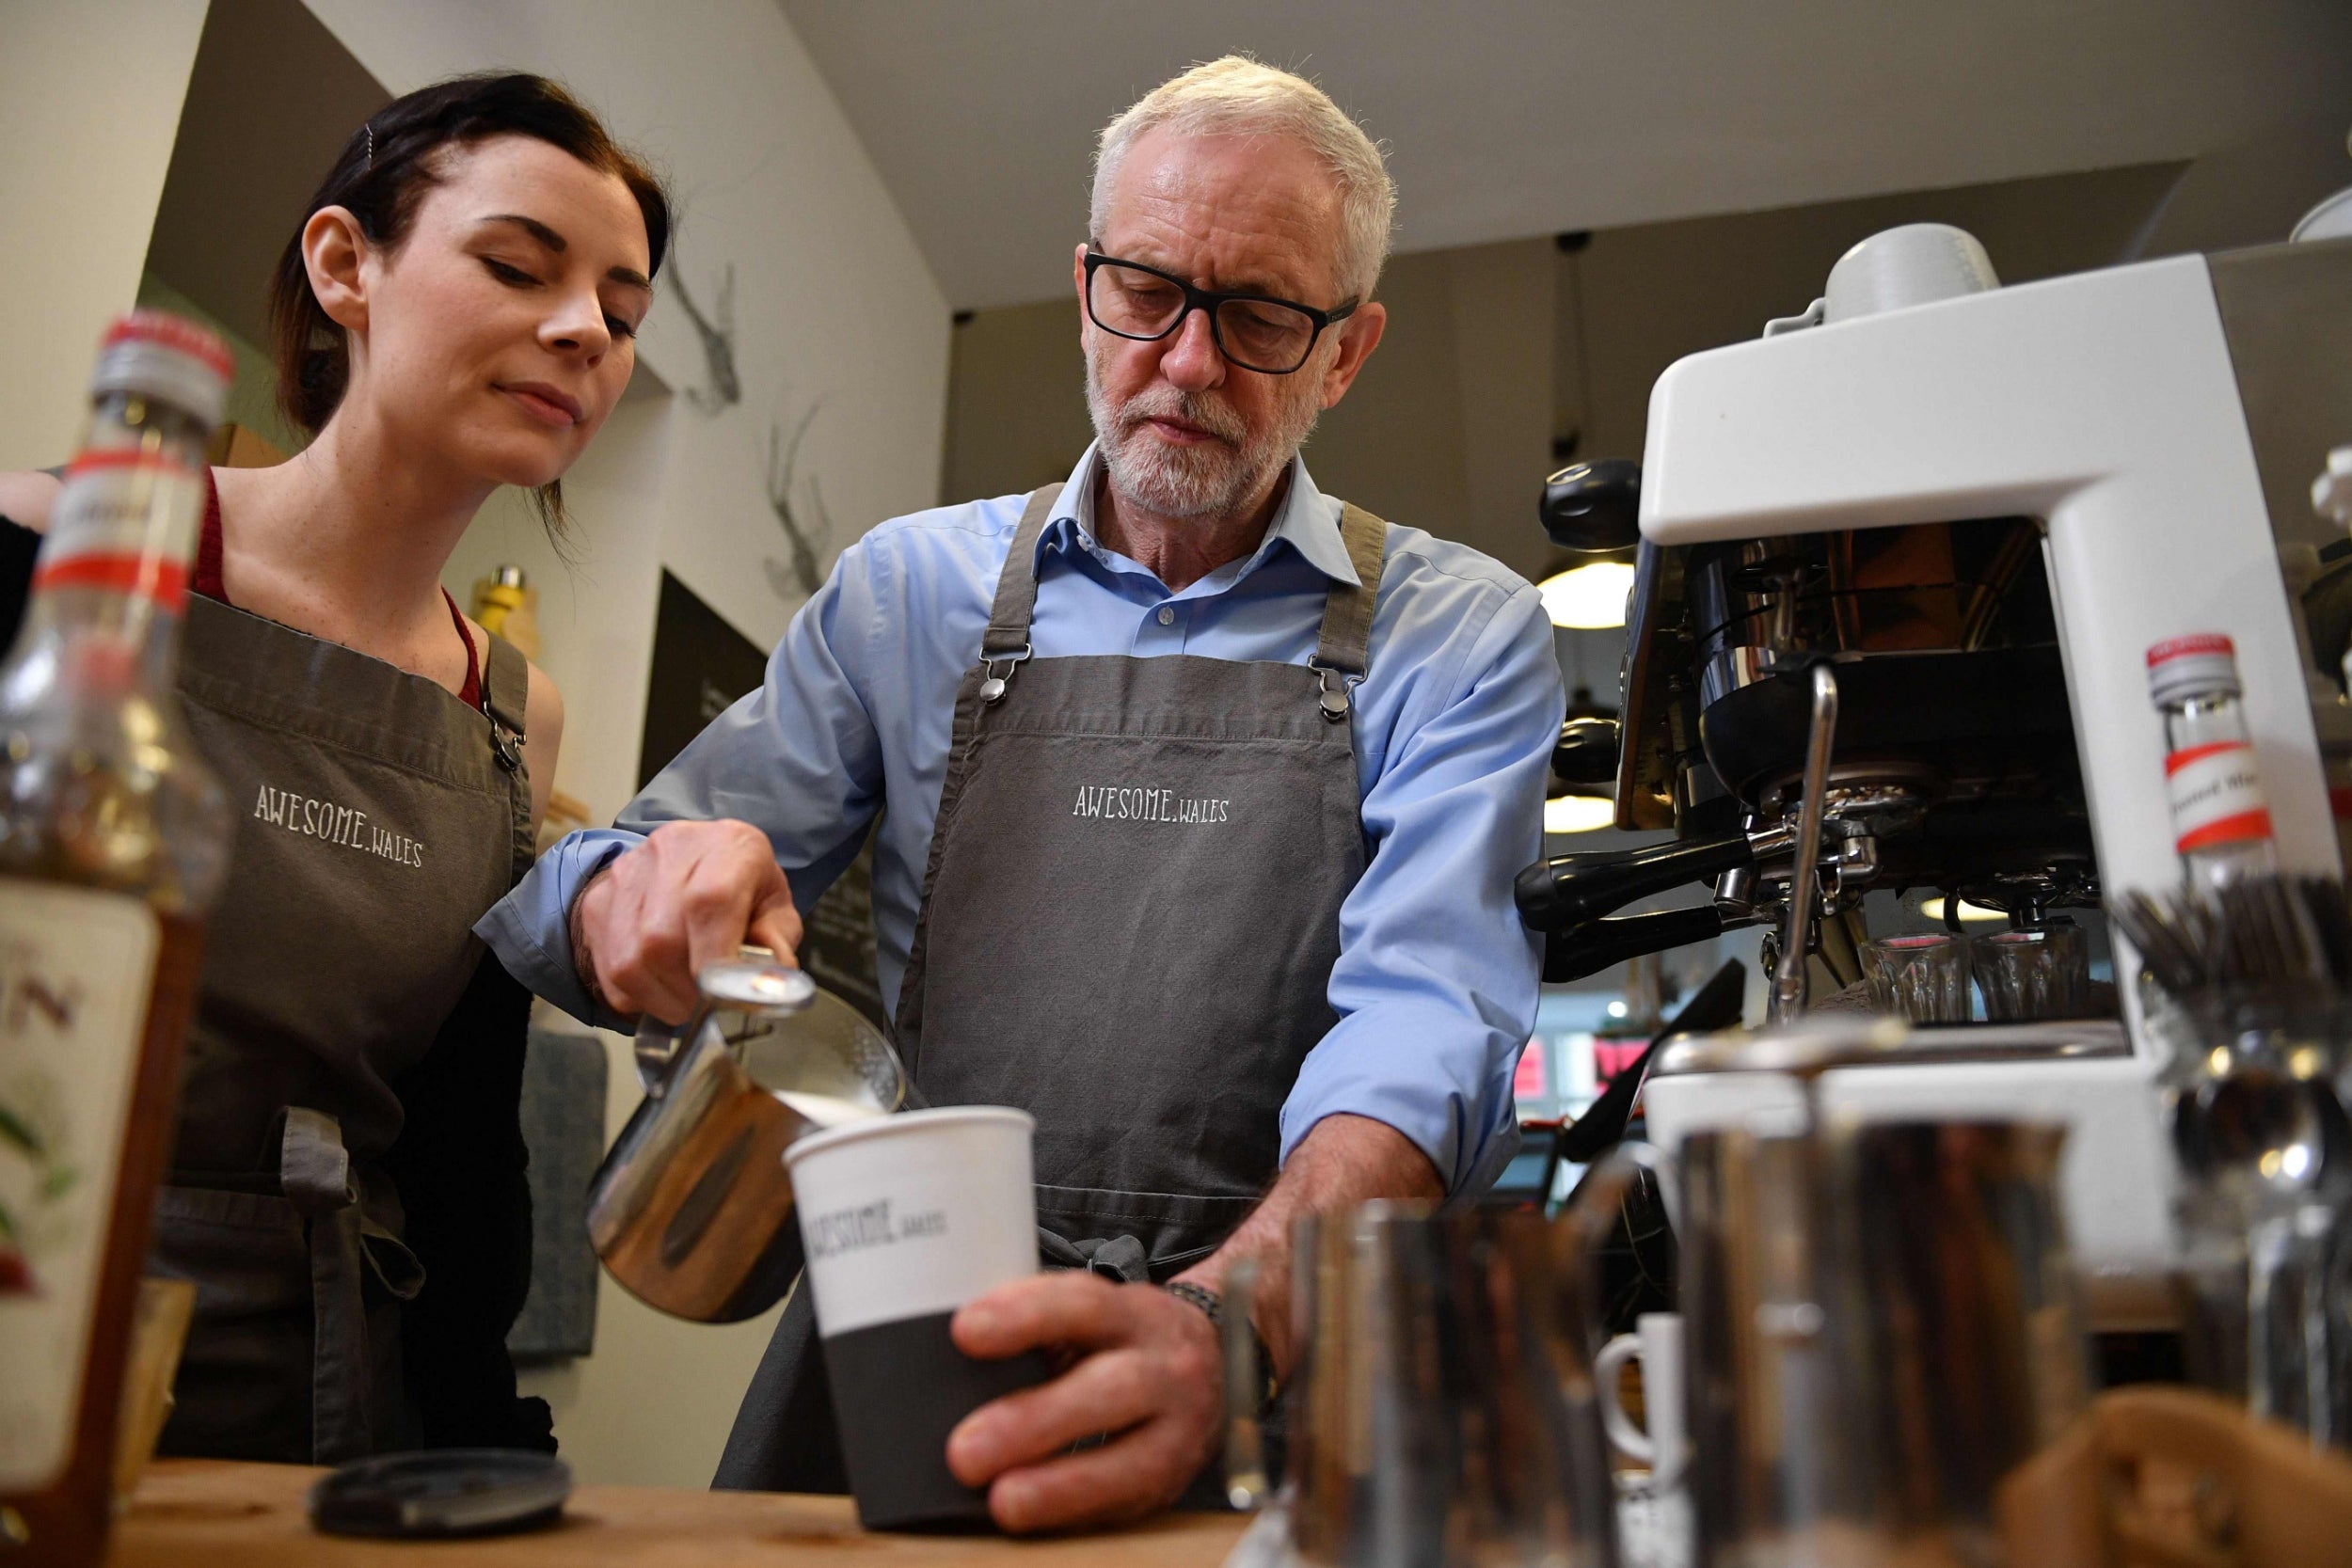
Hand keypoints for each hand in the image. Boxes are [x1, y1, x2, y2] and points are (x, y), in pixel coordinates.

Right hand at [571, 820, 801, 1023]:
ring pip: (630, 962)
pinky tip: (663, 986)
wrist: (691, 860)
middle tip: (711, 1004)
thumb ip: (776, 941)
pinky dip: (640, 996)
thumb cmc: (742, 888)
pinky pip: (610, 973)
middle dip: (690, 989)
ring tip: (690, 997)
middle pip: (663, 939)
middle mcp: (670, 851)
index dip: (715, 961)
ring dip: (664, 997)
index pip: (710, 902)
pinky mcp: (597, 902)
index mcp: (729, 846)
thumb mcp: (775, 907)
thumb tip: (764, 982)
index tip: (726, 997)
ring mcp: (626, 875)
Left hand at [945, 1273, 1222, 1533]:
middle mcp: (1167, 1368)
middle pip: (1109, 1389)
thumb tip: (954, 1362)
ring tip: (1003, 1501)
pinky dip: (1076, 1514)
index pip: (1083, 1304)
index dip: (1024, 1316)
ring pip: (1130, 1461)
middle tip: (965, 1452)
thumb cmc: (1126, 1342)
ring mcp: (1181, 1430)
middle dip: (1033, 1422)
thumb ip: (1041, 1329)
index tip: (964, 1332)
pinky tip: (1033, 1518)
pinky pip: (1127, 1503)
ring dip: (1059, 1485)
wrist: (1221, 1363)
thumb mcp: (1097, 1318)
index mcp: (1135, 1314)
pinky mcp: (1175, 1482)